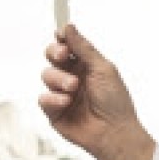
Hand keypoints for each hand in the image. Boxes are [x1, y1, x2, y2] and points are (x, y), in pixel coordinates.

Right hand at [39, 24, 155, 159]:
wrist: (114, 133)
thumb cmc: (115, 102)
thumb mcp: (103, 69)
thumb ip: (84, 48)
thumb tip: (68, 26)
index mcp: (86, 66)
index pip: (67, 46)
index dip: (62, 39)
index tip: (61, 35)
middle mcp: (72, 78)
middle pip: (52, 56)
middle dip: (55, 53)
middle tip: (64, 56)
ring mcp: (62, 95)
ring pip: (46, 75)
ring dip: (59, 79)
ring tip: (73, 88)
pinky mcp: (54, 112)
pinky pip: (43, 99)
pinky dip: (53, 98)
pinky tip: (66, 102)